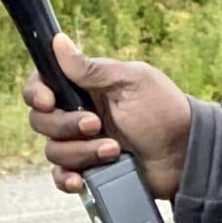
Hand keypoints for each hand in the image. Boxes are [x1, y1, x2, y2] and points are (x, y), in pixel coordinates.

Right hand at [23, 34, 193, 202]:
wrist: (184, 156)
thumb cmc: (164, 112)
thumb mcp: (130, 82)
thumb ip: (91, 68)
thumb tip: (58, 42)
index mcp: (86, 87)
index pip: (43, 84)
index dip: (36, 93)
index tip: (49, 101)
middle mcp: (78, 114)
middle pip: (42, 121)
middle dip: (67, 126)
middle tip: (98, 124)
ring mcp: (83, 144)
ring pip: (53, 151)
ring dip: (82, 152)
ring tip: (114, 151)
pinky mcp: (89, 170)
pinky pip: (61, 177)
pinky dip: (67, 179)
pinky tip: (82, 180)